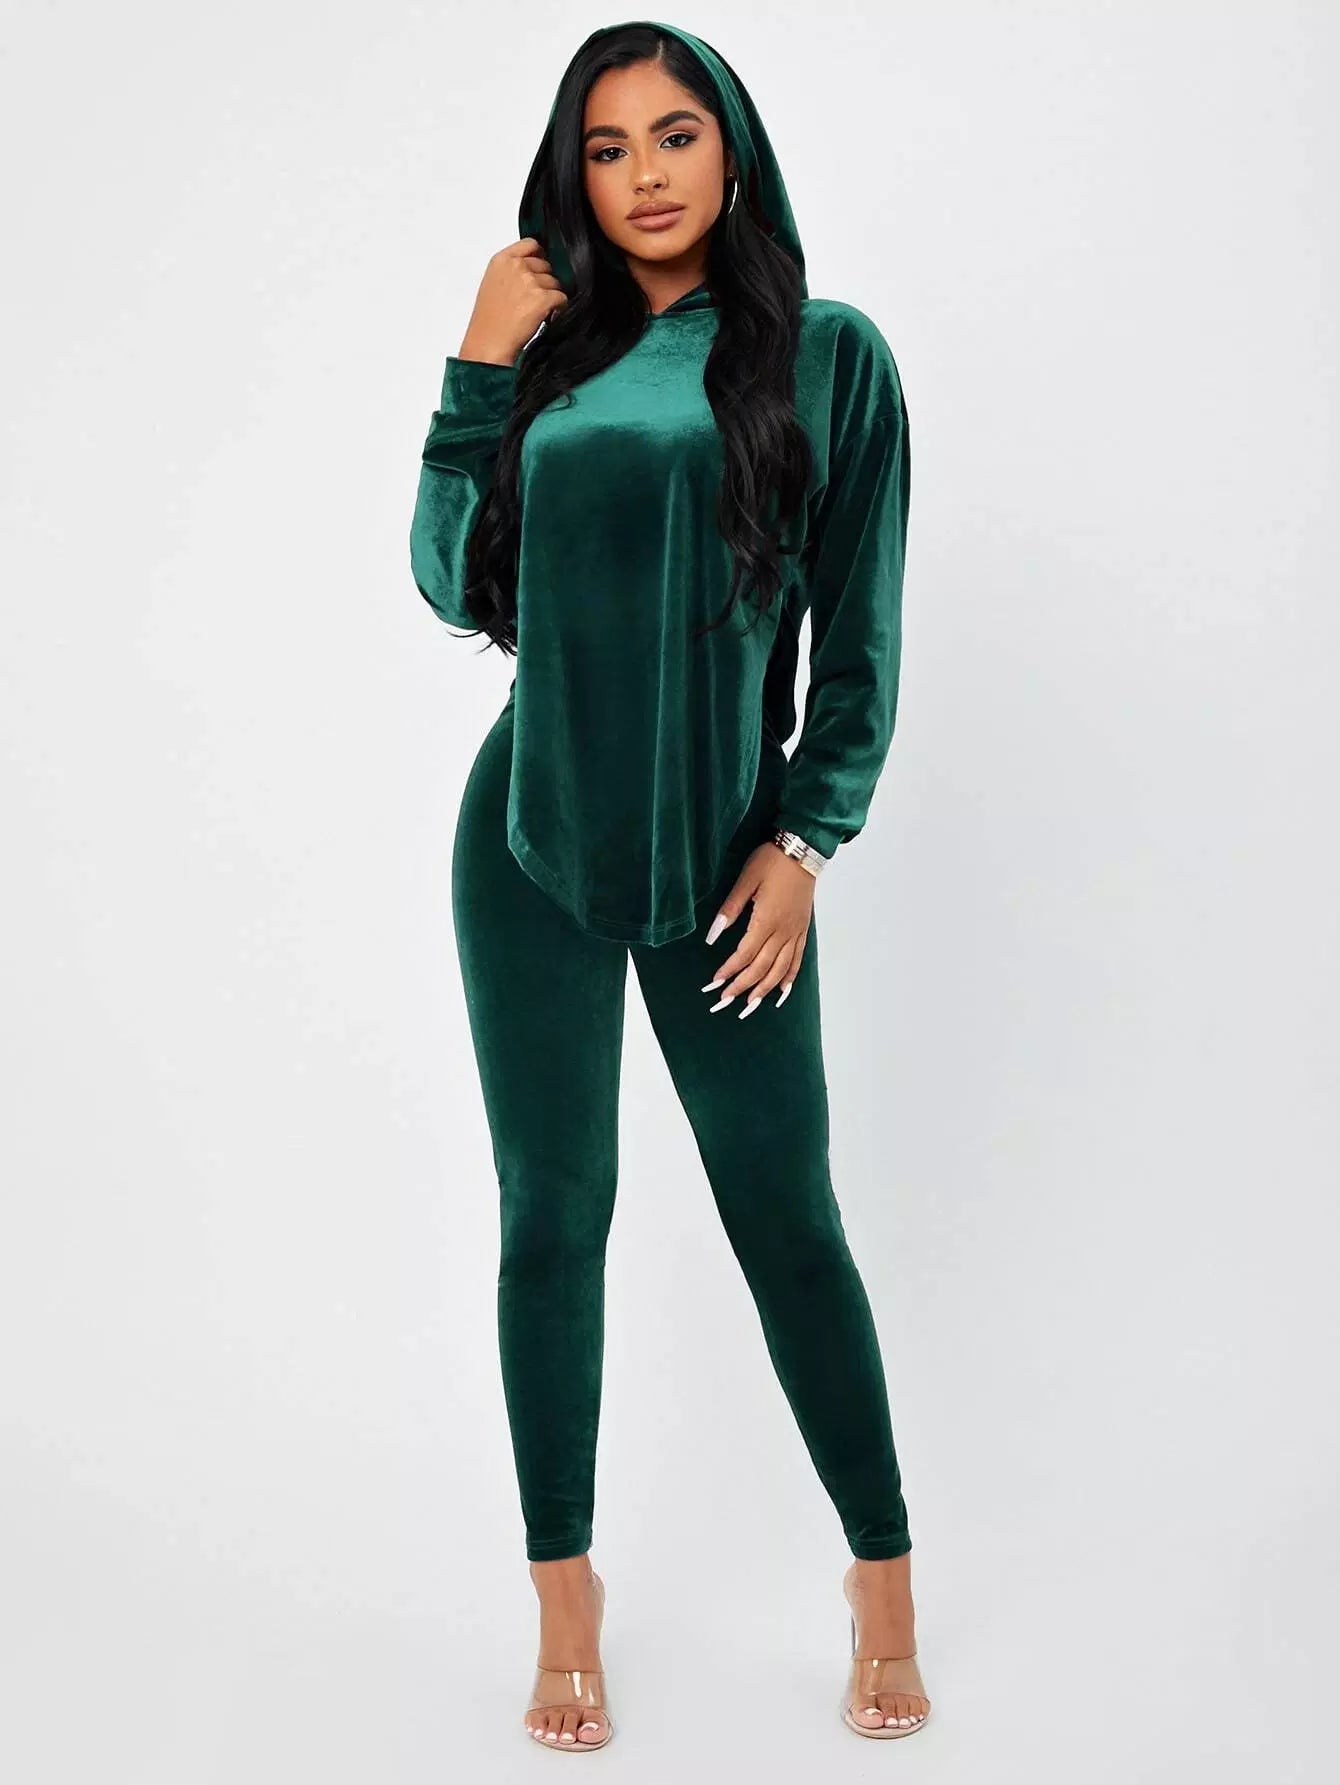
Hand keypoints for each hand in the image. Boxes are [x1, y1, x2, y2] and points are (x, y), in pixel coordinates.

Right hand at [457, 237, 568, 366]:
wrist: (488, 344)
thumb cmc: (489, 320)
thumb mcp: (493, 284)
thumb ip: (512, 270)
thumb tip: (536, 267)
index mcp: (502, 260)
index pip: (531, 244)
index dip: (539, 257)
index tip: (539, 271)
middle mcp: (516, 266)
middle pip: (546, 265)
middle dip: (545, 282)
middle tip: (534, 301)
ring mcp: (530, 281)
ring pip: (555, 282)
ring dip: (551, 297)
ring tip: (537, 312)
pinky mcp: (542, 298)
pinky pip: (562, 298)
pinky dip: (559, 309)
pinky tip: (546, 318)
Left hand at [700, 843, 814, 1017]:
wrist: (803, 850)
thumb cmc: (771, 861)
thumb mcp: (745, 880)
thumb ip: (729, 910)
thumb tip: (711, 936)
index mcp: (766, 919)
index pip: (745, 954)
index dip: (729, 971)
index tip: (714, 982)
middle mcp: (783, 931)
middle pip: (762, 967)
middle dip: (742, 986)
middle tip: (725, 1000)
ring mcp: (795, 932)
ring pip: (781, 969)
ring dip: (765, 989)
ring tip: (750, 1004)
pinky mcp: (803, 929)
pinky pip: (798, 960)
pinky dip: (790, 978)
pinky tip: (782, 992)